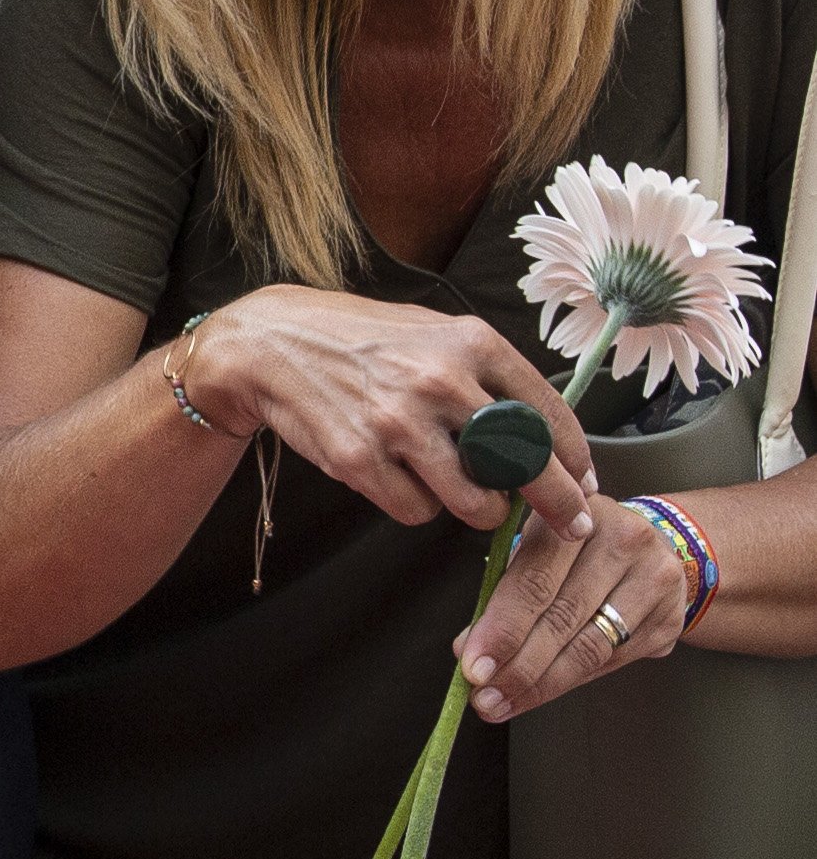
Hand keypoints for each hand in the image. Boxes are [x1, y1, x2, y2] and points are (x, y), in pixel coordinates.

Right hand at [189, 289, 593, 533]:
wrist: (273, 343)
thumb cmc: (365, 340)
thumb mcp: (438, 333)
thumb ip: (491, 376)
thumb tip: (546, 434)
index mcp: (473, 344)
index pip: (549, 417)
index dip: (575, 462)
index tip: (585, 486)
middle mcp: (441, 382)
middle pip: (523, 467)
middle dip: (553, 505)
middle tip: (568, 524)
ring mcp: (397, 423)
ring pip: (472, 502)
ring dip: (479, 510)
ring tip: (467, 496)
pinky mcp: (358, 459)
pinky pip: (415, 511)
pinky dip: (419, 507)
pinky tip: (406, 481)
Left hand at [458, 488, 700, 721]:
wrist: (655, 548)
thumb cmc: (579, 551)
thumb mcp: (538, 551)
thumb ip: (504, 594)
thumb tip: (468, 648)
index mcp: (578, 518)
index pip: (535, 582)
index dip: (502, 629)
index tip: (473, 667)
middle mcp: (625, 542)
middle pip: (563, 618)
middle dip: (517, 667)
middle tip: (484, 697)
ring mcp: (656, 580)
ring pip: (590, 646)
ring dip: (541, 684)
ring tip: (503, 704)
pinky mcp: (670, 617)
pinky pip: (612, 660)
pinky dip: (569, 682)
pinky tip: (539, 694)